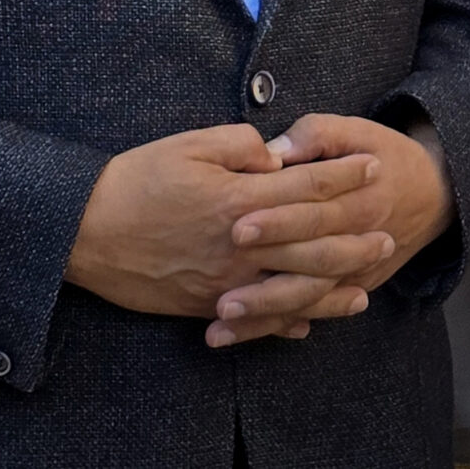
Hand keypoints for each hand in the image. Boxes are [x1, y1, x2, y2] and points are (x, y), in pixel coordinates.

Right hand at [65, 125, 381, 336]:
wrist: (81, 230)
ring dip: (333, 290)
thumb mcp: (191, 144)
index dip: (344, 175)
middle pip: (313, 245)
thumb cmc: (137, 180)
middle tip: (388, 235)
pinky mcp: (204, 305)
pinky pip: (255, 318)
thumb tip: (277, 157)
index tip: (372, 167)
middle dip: (355, 240)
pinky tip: (309, 324)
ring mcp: (224, 281)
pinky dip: (285, 323)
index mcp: (241, 199)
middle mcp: (241, 245)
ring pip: (292, 291)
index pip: (308, 186)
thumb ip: (242, 145)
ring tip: (364, 287)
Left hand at [210, 115, 454, 346]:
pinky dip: (273, 326)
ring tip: (221, 316)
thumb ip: (317, 135)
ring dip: (265, 311)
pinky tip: (234, 334)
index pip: (316, 212)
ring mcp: (357, 271)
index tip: (237, 228)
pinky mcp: (350, 289)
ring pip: (310, 296)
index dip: (278, 221)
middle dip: (266, 276)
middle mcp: (361, 239)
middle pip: (312, 261)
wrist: (433, 194)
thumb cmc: (383, 156)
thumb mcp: (358, 131)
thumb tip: (274, 153)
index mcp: (361, 198)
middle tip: (224, 287)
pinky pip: (311, 311)